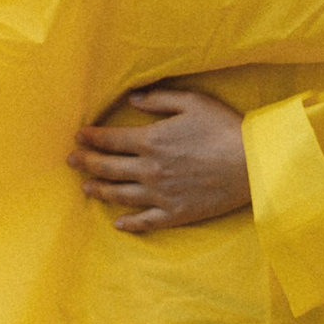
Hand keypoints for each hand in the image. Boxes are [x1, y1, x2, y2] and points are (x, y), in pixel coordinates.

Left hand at [68, 88, 251, 232]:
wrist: (253, 164)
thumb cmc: (225, 128)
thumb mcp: (193, 102)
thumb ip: (159, 99)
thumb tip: (133, 99)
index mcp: (151, 141)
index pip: (110, 140)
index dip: (91, 137)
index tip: (78, 135)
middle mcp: (149, 170)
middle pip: (108, 168)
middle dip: (85, 162)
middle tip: (71, 160)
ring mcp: (160, 195)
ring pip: (120, 195)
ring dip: (99, 190)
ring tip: (85, 187)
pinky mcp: (175, 213)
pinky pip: (145, 222)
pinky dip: (129, 223)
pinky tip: (118, 223)